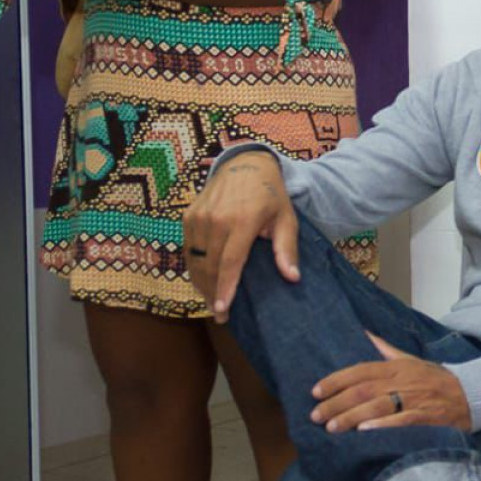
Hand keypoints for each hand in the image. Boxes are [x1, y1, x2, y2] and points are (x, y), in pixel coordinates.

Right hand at [184, 151, 297, 321]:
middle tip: (221, 315)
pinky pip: (188, 249)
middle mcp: (216, 218)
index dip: (225, 288)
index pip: (230, 261)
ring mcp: (198, 216)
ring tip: (212, 303)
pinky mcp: (188, 216)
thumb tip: (292, 277)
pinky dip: (194, 268)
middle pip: (209, 265)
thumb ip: (286, 249)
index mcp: (242, 219)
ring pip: (195, 260)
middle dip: (212, 293)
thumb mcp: (286, 219)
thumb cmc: (271, 195)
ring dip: (201, 284)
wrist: (245, 164)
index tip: (222, 309)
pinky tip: (204, 282)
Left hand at [312, 332, 473, 431]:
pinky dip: (383, 426)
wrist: (472, 395)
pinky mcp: (427, 417)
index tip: (315, 391)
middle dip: (336, 403)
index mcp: (398, 366)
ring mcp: (416, 399)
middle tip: (316, 415)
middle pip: (364, 390)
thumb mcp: (412, 360)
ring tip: (331, 428)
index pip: (360, 370)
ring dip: (352, 417)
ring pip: (378, 406)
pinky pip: (402, 421)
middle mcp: (404, 381)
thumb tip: (363, 333)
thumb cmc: (436, 380)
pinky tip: (364, 432)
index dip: (336, 380)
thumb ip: (386, 350)